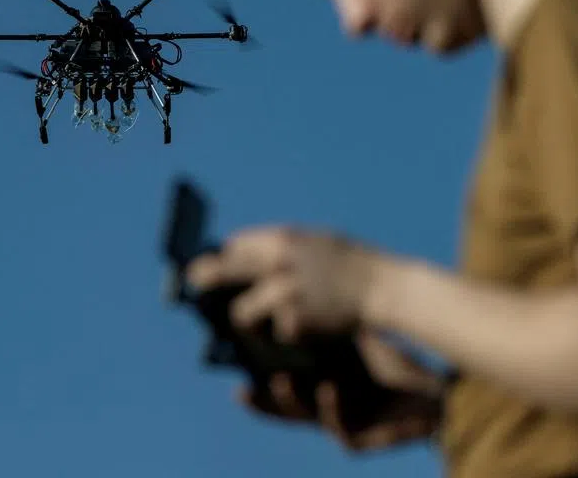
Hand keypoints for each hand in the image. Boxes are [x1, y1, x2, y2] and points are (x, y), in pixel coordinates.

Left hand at [187, 225, 379, 340]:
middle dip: (203, 280)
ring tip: (253, 326)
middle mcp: (278, 262)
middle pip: (221, 271)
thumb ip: (285, 249)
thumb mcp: (317, 243)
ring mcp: (284, 293)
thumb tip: (246, 257)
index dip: (222, 257)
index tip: (212, 265)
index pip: (235, 245)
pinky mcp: (294, 322)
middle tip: (193, 285)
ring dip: (245, 322)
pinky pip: (272, 335)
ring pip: (241, 314)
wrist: (385, 289)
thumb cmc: (354, 266)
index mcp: (283, 239)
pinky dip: (278, 338)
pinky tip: (292, 334)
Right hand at [239, 329, 444, 451]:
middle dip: (264, 403)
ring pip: (309, 421)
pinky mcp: (367, 439)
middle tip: (243, 390)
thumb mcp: (357, 342)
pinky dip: (333, 409)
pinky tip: (330, 389)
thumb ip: (328, 330)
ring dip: (293, 403)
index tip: (235, 377)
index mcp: (323, 387)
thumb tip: (295, 299)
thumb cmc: (396, 365)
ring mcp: (347, 425)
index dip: (259, 389)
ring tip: (283, 381)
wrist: (438, 388)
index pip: (283, 391)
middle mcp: (330, 409)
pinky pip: (342, 430)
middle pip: (287, 412)